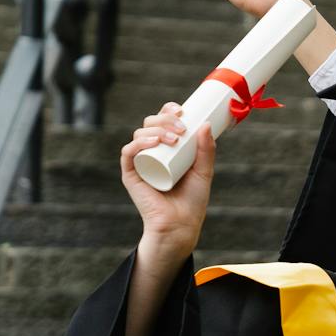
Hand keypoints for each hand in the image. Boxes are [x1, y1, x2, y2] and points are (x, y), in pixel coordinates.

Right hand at [120, 104, 214, 266]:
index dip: (168, 110)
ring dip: (156, 129)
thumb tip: (207, 124)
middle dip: (165, 119)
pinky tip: (152, 142)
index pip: (162, 122)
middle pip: (149, 124)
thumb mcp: (203, 171)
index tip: (182, 109)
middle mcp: (150, 152)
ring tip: (173, 138)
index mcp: (166, 148)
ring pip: (139, 134)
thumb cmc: (192, 200)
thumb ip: (206, 150)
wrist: (181, 225)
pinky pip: (128, 153)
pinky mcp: (130, 174)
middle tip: (182, 128)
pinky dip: (139, 143)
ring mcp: (139, 162)